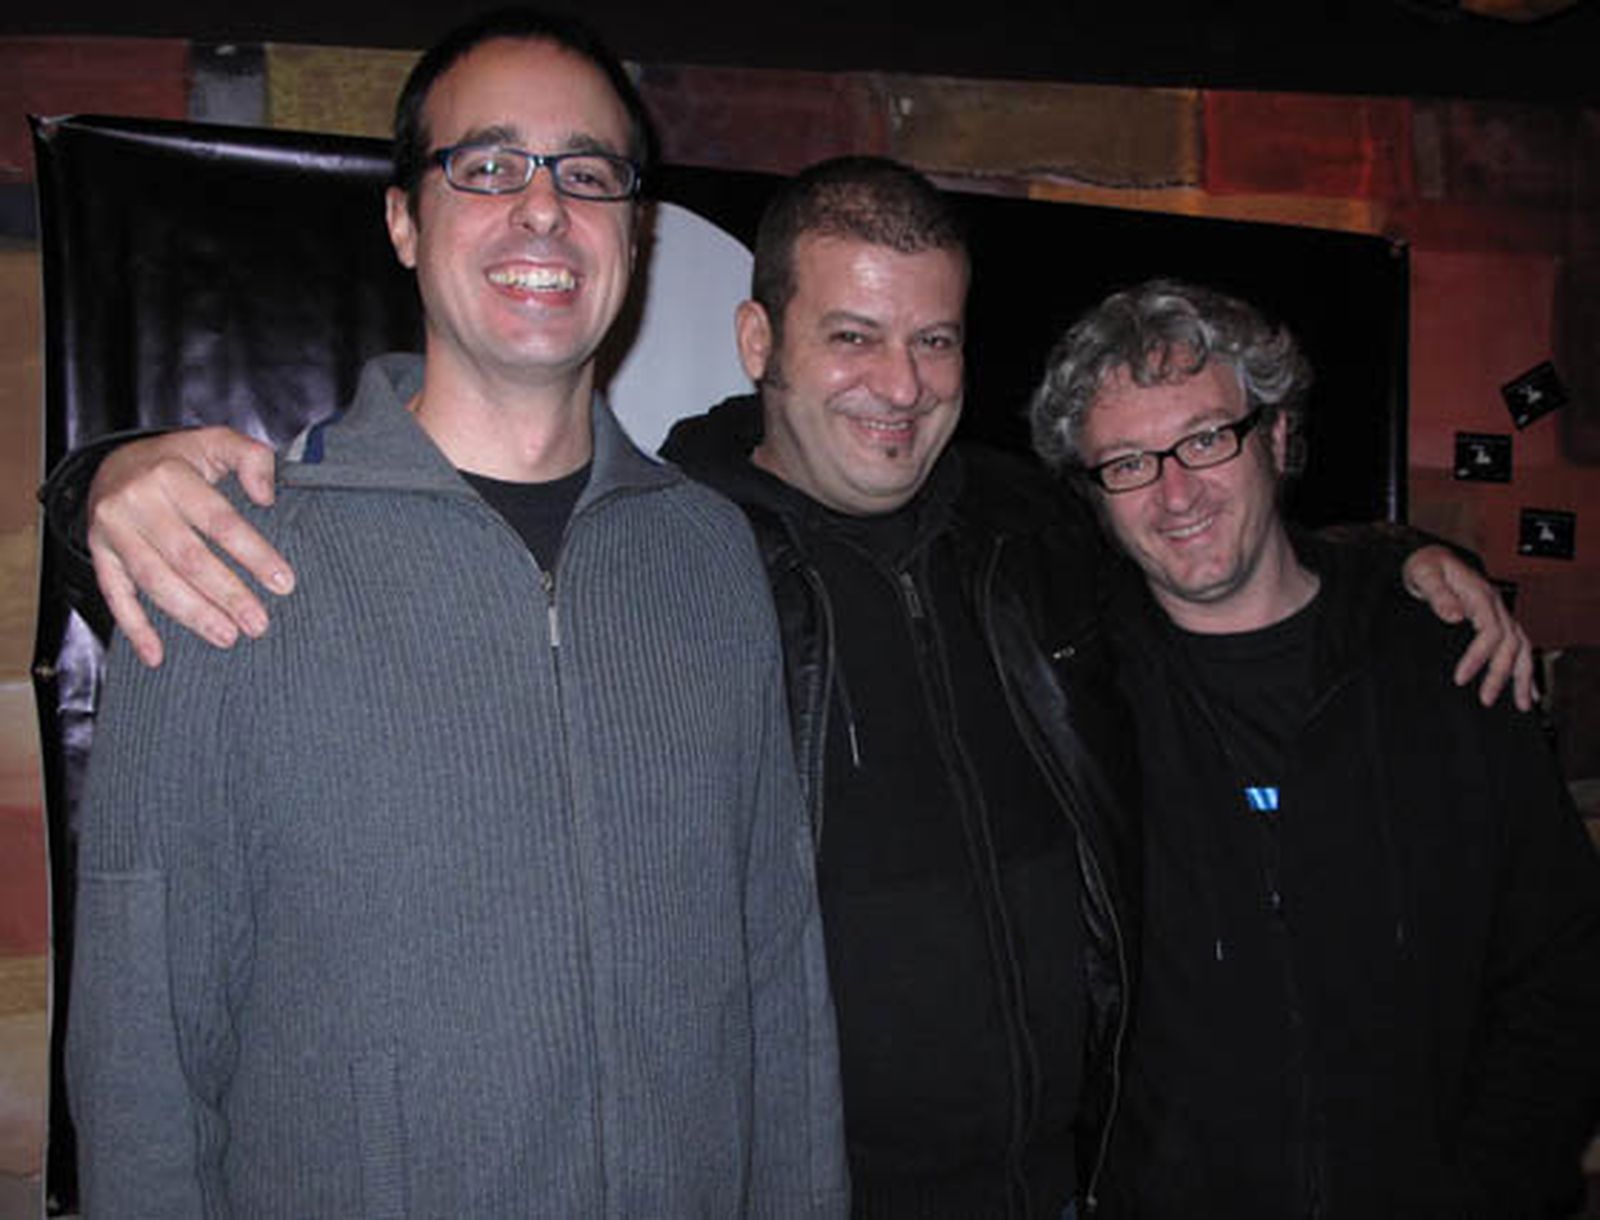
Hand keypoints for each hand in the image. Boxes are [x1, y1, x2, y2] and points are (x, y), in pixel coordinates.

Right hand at [87, 427, 294, 667]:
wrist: (112, 463)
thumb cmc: (178, 459)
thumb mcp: (216, 441)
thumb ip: (251, 458)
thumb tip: (266, 496)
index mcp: (171, 474)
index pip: (219, 520)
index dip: (253, 553)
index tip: (284, 583)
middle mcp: (136, 502)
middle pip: (187, 557)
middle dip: (227, 594)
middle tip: (259, 624)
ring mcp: (113, 530)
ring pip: (153, 580)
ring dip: (191, 613)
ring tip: (227, 637)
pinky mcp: (99, 553)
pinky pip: (114, 594)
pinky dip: (134, 627)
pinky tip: (156, 655)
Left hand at [1402, 545, 1534, 710]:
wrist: (1431, 559)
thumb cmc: (1426, 567)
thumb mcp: (1426, 575)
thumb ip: (1438, 594)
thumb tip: (1454, 616)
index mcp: (1481, 595)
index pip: (1490, 631)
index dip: (1479, 657)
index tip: (1460, 679)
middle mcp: (1496, 606)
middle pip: (1511, 643)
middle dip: (1501, 674)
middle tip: (1485, 699)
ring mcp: (1499, 613)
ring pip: (1522, 647)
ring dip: (1522, 676)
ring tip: (1522, 704)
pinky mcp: (1496, 621)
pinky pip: (1518, 646)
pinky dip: (1525, 669)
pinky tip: (1528, 690)